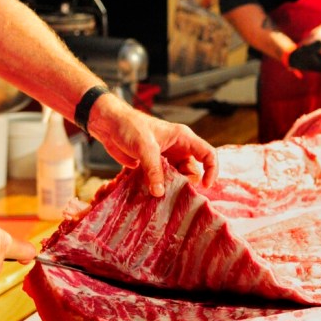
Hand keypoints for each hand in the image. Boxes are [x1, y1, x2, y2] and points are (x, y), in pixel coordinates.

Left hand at [86, 95, 218, 197]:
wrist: (109, 125)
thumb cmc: (130, 127)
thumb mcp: (145, 148)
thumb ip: (154, 170)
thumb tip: (160, 193)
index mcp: (183, 138)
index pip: (208, 154)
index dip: (212, 170)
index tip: (205, 186)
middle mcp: (178, 148)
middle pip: (193, 170)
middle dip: (188, 183)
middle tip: (176, 194)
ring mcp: (166, 157)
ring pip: (178, 176)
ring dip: (173, 187)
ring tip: (164, 196)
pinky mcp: (154, 165)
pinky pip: (164, 179)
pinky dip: (161, 187)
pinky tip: (154, 195)